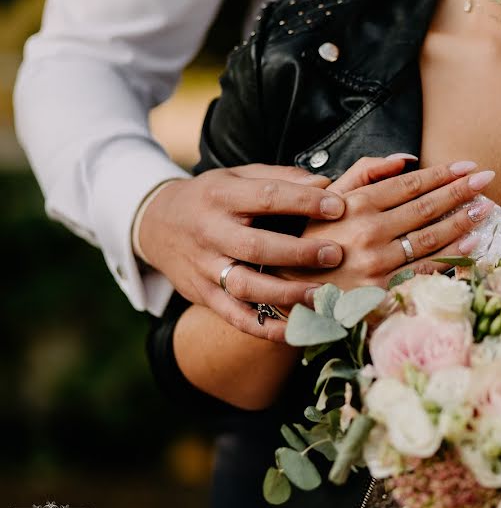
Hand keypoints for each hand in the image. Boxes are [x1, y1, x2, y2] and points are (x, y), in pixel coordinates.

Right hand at [139, 164, 345, 339]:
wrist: (155, 224)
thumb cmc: (211, 198)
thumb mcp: (237, 176)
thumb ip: (280, 179)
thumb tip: (325, 184)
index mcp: (221, 196)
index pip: (265, 197)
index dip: (303, 201)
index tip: (338, 207)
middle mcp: (210, 232)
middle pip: (255, 246)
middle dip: (299, 252)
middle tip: (336, 254)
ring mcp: (205, 267)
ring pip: (246, 286)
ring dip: (286, 294)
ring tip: (321, 296)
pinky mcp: (203, 296)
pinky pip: (236, 317)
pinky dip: (266, 328)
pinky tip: (296, 330)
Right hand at [276, 156, 494, 290]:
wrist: (292, 294)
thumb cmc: (312, 243)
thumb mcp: (327, 202)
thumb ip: (363, 175)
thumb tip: (404, 159)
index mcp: (355, 206)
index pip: (409, 185)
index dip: (442, 174)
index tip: (467, 165)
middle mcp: (368, 232)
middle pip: (426, 207)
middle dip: (461, 191)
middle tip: (487, 179)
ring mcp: (378, 263)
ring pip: (430, 238)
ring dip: (463, 221)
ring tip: (486, 207)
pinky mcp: (384, 290)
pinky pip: (425, 270)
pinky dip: (452, 257)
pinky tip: (472, 244)